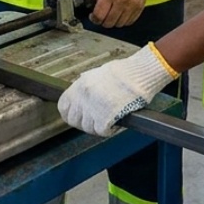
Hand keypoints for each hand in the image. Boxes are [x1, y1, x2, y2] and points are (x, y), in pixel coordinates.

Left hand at [58, 43, 176, 135]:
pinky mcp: (105, 117)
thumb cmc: (124, 72)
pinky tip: (116, 123)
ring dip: (98, 127)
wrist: (139, 73)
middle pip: (74, 121)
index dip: (71, 115)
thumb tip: (80, 98)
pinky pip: (101, 131)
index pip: (64, 107)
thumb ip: (86, 87)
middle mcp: (83, 96)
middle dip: (85, 123)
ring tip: (110, 120)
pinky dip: (109, 130)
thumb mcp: (97, 74)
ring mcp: (93, 107)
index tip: (79, 117)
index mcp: (80, 86)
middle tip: (97, 121)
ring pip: (88, 128)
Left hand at [89, 0, 152, 27]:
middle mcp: (121, 0)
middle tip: (102, 16)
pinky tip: (121, 13)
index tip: (93, 17)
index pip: (99, 16)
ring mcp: (132, 5)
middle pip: (109, 23)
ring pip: (120, 24)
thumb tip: (90, 5)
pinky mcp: (139, 7)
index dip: (94, 19)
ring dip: (114, 21)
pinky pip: (130, 21)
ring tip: (112, 14)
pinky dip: (124, 20)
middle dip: (103, 21)